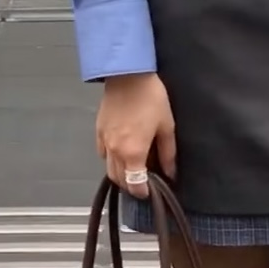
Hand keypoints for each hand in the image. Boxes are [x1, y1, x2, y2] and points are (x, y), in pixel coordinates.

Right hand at [96, 73, 175, 197]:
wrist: (128, 75)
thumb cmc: (150, 98)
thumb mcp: (166, 127)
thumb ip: (167, 154)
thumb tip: (170, 172)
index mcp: (133, 152)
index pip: (135, 184)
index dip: (143, 192)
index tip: (150, 192)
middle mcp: (115, 150)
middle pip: (119, 180)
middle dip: (131, 186)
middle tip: (144, 183)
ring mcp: (104, 141)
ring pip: (108, 169)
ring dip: (120, 175)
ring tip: (134, 170)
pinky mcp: (99, 130)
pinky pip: (102, 153)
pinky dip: (110, 160)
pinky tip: (122, 153)